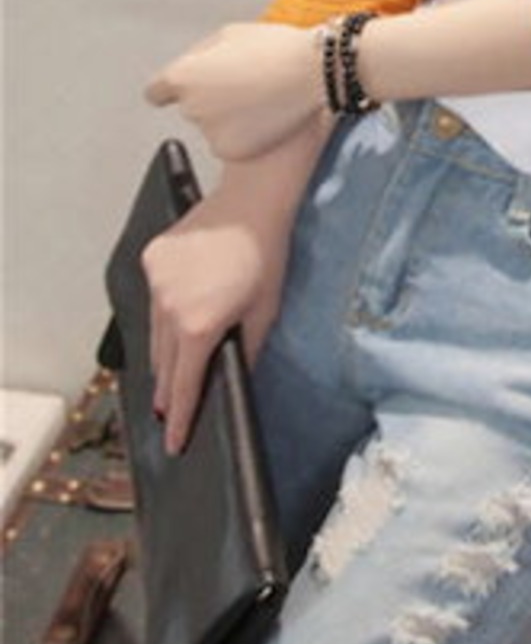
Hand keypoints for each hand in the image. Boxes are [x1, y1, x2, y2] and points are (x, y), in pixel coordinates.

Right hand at [142, 178, 292, 456]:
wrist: (252, 202)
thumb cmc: (266, 254)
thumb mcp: (266, 311)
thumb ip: (247, 351)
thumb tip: (235, 377)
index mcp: (199, 326)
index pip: (183, 385)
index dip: (180, 417)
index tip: (174, 442)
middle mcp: (169, 308)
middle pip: (164, 361)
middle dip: (169, 386)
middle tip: (171, 409)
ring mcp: (156, 282)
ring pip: (154, 330)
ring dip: (165, 348)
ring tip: (172, 368)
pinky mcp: (151, 259)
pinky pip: (155, 295)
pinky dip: (165, 307)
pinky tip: (180, 308)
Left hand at [144, 23, 320, 160]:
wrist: (314, 72)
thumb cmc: (276, 48)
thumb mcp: (231, 33)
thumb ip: (202, 53)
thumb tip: (194, 66)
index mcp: (183, 76)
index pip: (156, 92)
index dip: (171, 90)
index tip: (187, 90)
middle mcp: (190, 107)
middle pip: (191, 107)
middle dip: (212, 99)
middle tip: (245, 84)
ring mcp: (210, 132)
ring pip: (213, 126)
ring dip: (229, 117)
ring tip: (262, 97)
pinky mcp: (231, 150)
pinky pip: (231, 143)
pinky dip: (245, 135)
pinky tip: (266, 116)